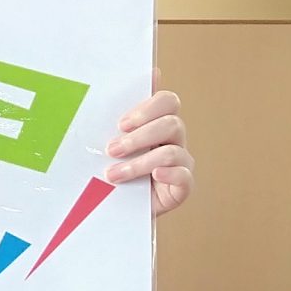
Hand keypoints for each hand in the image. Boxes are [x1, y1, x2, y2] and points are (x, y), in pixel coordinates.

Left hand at [108, 69, 191, 216]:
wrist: (112, 208)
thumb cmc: (111, 170)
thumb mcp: (106, 143)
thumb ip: (113, 117)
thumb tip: (129, 81)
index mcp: (156, 124)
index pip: (167, 101)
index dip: (147, 109)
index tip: (121, 124)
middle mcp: (173, 140)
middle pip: (171, 124)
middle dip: (140, 137)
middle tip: (112, 149)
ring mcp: (181, 163)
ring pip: (171, 152)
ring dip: (139, 163)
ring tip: (113, 175)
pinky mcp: (182, 186)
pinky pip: (184, 175)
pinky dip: (169, 173)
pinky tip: (154, 175)